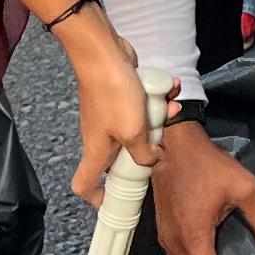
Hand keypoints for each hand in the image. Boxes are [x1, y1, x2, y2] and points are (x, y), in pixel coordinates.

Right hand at [55, 7, 161, 203]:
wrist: (102, 53)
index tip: (116, 201)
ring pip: (139, 127)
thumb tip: (153, 161)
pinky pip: (143, 105)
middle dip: (147, 150)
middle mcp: (100, 136)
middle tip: (161, 144)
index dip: (97, 198)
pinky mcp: (120, 96)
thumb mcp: (133, 132)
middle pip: (122, 157)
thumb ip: (145, 154)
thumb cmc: (113, 94)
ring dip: (159, 117)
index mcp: (96, 151)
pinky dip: (157, 98)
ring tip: (171, 106)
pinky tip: (170, 88)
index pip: (84, 185)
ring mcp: (110, 115)